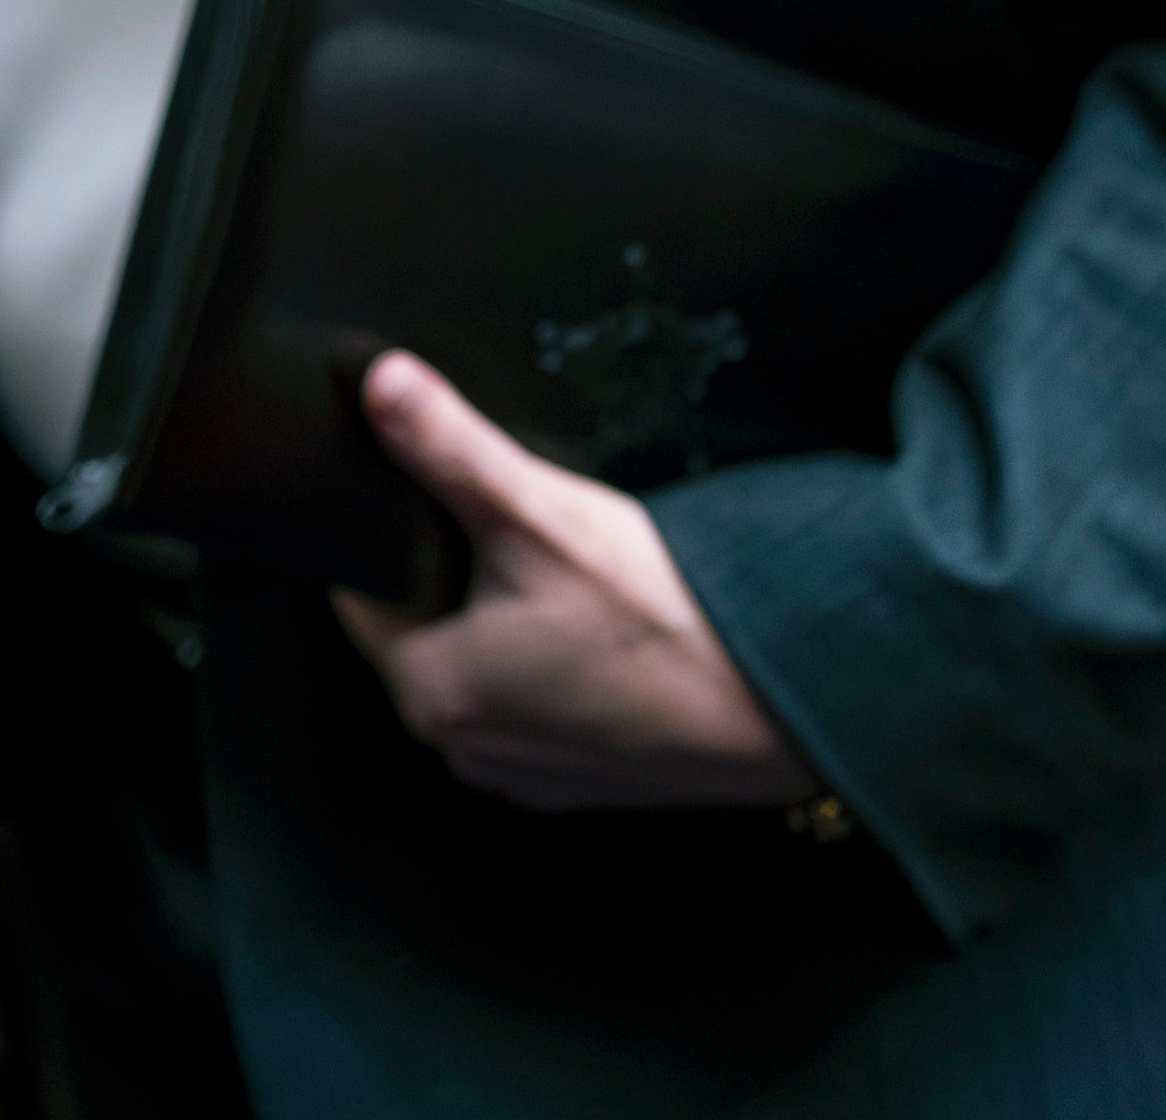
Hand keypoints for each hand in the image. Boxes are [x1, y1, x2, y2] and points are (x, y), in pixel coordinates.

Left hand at [333, 351, 821, 812]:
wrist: (798, 700)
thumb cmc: (665, 621)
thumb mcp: (540, 514)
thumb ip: (446, 446)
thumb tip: (378, 383)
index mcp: (429, 693)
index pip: (367, 597)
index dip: (397, 541)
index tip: (435, 507)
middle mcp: (468, 750)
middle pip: (428, 633)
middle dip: (458, 581)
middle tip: (524, 539)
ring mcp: (534, 773)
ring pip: (492, 668)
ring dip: (515, 625)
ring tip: (575, 586)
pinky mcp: (595, 780)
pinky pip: (551, 705)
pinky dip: (568, 667)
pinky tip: (611, 631)